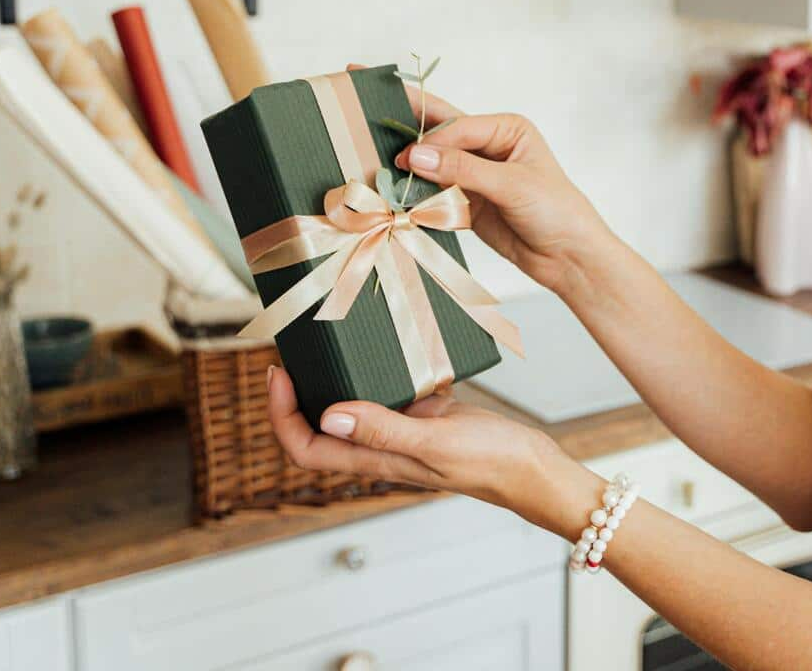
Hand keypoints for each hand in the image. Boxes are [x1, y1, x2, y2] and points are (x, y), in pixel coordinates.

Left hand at [266, 363, 582, 523]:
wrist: (532, 467)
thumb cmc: (490, 461)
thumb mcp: (435, 441)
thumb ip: (384, 430)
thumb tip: (329, 416)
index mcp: (376, 460)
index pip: (307, 446)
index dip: (282, 415)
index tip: (278, 374)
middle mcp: (381, 447)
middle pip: (318, 429)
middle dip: (296, 395)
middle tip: (291, 352)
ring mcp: (403, 431)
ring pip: (351, 409)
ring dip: (332, 381)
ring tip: (326, 344)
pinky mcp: (425, 416)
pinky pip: (388, 395)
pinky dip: (377, 373)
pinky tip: (387, 346)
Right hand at [366, 67, 619, 297]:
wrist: (569, 258)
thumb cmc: (556, 211)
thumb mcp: (513, 185)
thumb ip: (464, 169)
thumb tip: (415, 154)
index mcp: (506, 129)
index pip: (457, 126)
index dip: (428, 139)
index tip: (404, 157)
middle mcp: (488, 146)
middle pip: (438, 131)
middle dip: (402, 120)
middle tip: (361, 100)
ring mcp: (474, 175)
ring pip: (430, 163)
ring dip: (404, 164)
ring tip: (363, 151)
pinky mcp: (466, 203)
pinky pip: (432, 193)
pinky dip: (413, 195)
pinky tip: (388, 191)